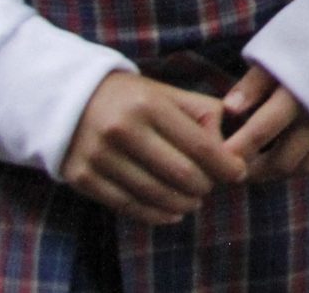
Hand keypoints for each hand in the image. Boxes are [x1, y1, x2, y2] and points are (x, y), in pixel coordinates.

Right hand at [62, 73, 244, 223]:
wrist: (69, 101)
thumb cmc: (131, 98)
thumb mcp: (167, 93)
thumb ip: (202, 113)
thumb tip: (228, 147)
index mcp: (148, 104)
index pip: (198, 144)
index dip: (224, 164)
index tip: (239, 173)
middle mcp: (122, 130)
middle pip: (180, 173)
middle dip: (205, 186)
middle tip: (211, 187)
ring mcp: (99, 156)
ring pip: (155, 194)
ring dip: (183, 204)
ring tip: (193, 201)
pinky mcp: (82, 178)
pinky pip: (127, 206)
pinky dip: (155, 215)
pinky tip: (171, 213)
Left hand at [222, 64, 308, 182]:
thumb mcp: (280, 48)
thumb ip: (254, 82)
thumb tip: (228, 110)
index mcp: (297, 93)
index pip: (260, 132)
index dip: (235, 150)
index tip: (216, 158)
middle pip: (281, 160)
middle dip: (252, 170)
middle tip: (231, 168)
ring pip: (300, 168)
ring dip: (274, 172)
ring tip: (253, 166)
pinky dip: (297, 166)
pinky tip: (282, 156)